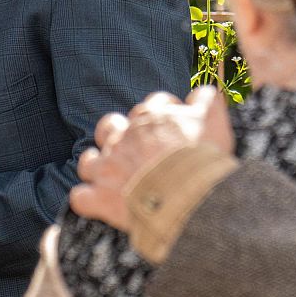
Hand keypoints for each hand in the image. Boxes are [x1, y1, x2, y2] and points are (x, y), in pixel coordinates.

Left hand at [69, 87, 233, 231]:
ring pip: (90, 159)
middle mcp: (124, 138)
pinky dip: (87, 200)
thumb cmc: (202, 160)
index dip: (162, 114)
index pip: (152, 105)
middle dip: (120, 135)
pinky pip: (82, 197)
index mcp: (151, 117)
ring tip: (106, 174)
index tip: (171, 128)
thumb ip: (207, 102)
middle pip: (112, 126)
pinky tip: (96, 203)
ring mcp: (109, 167)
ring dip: (96, 165)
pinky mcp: (100, 197)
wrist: (188, 196)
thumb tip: (203, 93)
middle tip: (136, 151)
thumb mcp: (213, 122)